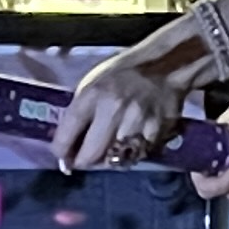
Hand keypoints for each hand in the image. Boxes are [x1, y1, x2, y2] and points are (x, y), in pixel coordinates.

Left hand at [49, 46, 191, 170]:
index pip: (68, 131)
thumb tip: (70, 143)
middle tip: (82, 161)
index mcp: (94, 93)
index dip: (61, 150)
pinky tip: (128, 148)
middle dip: (82, 162)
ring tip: (105, 153)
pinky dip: (129, 156)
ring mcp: (136, 123)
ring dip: (106, 161)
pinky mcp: (156, 133)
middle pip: (91, 154)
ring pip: (113, 160)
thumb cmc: (125, 73)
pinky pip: (135, 157)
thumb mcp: (95, 81)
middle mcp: (114, 109)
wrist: (167, 66)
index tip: (62, 157)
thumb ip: (81, 110)